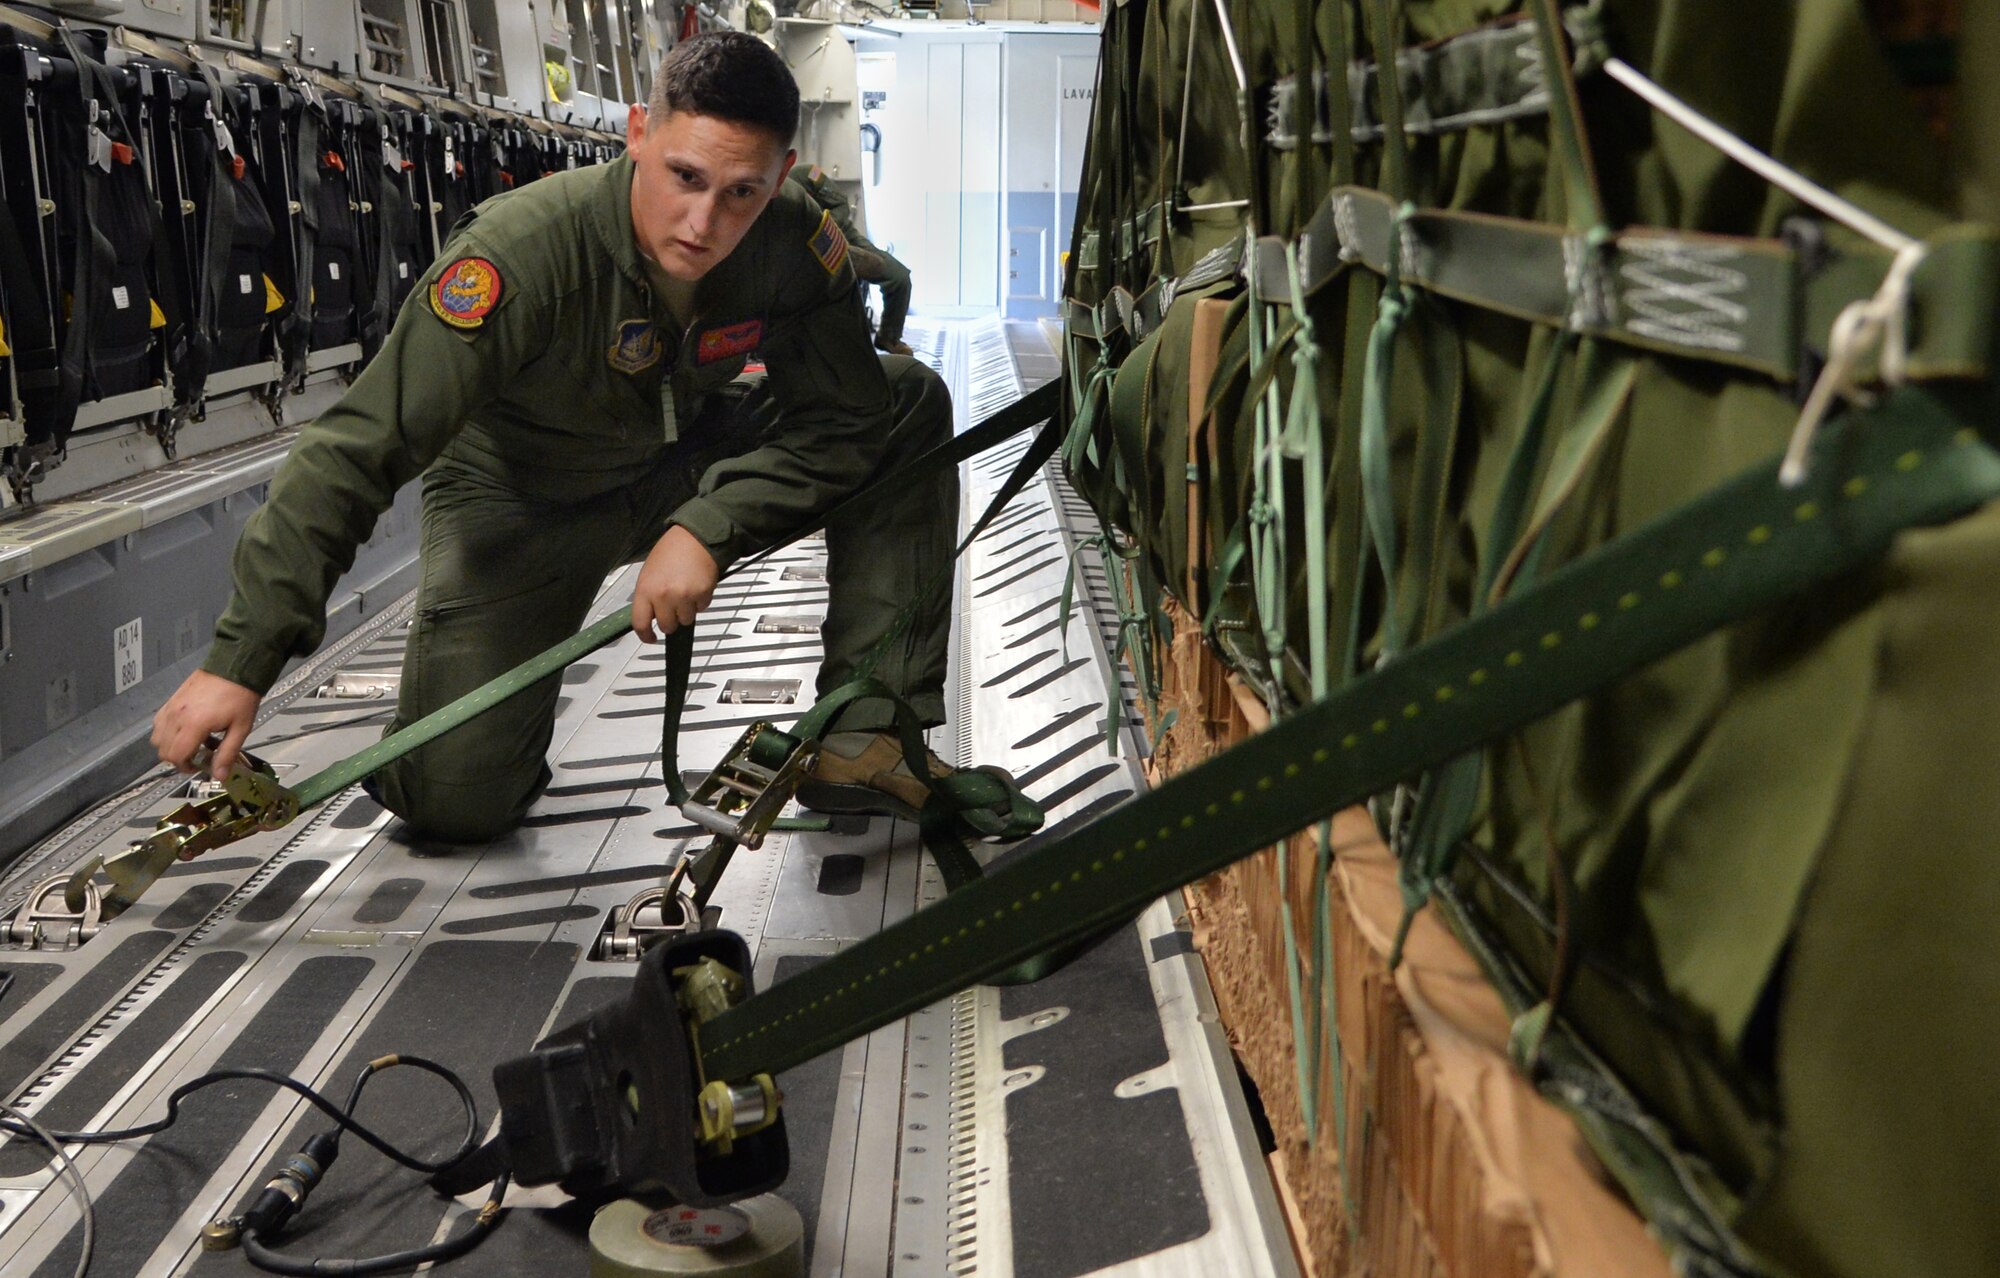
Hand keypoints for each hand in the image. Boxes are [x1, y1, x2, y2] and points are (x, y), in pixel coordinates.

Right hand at [152, 670, 262, 780]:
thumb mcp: (240, 729)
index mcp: (194, 725)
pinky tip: (184, 730)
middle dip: (178, 759)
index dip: (185, 767)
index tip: (199, 767)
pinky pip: (158, 722)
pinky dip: (165, 732)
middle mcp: (177, 717)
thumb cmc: (241, 697)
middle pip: (163, 750)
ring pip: (156, 737)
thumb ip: (227, 754)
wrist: (235, 667)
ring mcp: (171, 707)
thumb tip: (219, 777)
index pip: (176, 756)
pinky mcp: (170, 700)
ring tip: (191, 743)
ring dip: (170, 746)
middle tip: (196, 757)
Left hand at [632, 524, 718, 641]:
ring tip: (686, 591)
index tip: (650, 638)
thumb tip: (650, 616)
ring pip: (685, 620)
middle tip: (673, 607)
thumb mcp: (649, 572)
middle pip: (667, 626)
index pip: (640, 623)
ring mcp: (684, 597)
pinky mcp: (702, 595)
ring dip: (686, 611)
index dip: (645, 635)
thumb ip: (648, 596)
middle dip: (671, 620)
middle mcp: (663, 596)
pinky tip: (696, 586)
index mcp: (645, 589)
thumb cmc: (672, 551)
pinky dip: (700, 602)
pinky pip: (701, 609)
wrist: (696, 537)